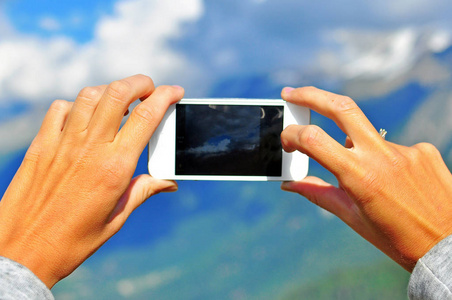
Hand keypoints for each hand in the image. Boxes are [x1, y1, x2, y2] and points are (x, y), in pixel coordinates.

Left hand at [0, 75, 183, 287]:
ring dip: (110, 90)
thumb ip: (143, 191)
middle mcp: (90, 148)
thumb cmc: (72, 241)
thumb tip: (168, 182)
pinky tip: (84, 117)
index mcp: (115, 168)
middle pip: (118, 93)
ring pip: (90, 95)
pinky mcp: (41, 144)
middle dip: (140, 83)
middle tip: (149, 88)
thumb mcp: (116, 218)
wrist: (22, 251)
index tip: (176, 91)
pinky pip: (60, 109)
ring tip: (120, 101)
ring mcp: (62, 143)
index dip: (166, 97)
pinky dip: (77, 105)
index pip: (147, 118)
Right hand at [280, 86, 451, 270]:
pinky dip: (383, 160)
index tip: (286, 141)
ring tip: (371, 182)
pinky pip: (392, 148)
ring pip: (366, 136)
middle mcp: (383, 156)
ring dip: (355, 149)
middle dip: (311, 95)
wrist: (448, 246)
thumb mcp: (352, 217)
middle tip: (291, 94)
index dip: (292, 135)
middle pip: (341, 107)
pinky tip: (395, 184)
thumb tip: (290, 183)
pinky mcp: (424, 150)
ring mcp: (406, 150)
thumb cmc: (396, 238)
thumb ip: (318, 193)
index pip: (314, 140)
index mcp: (359, 177)